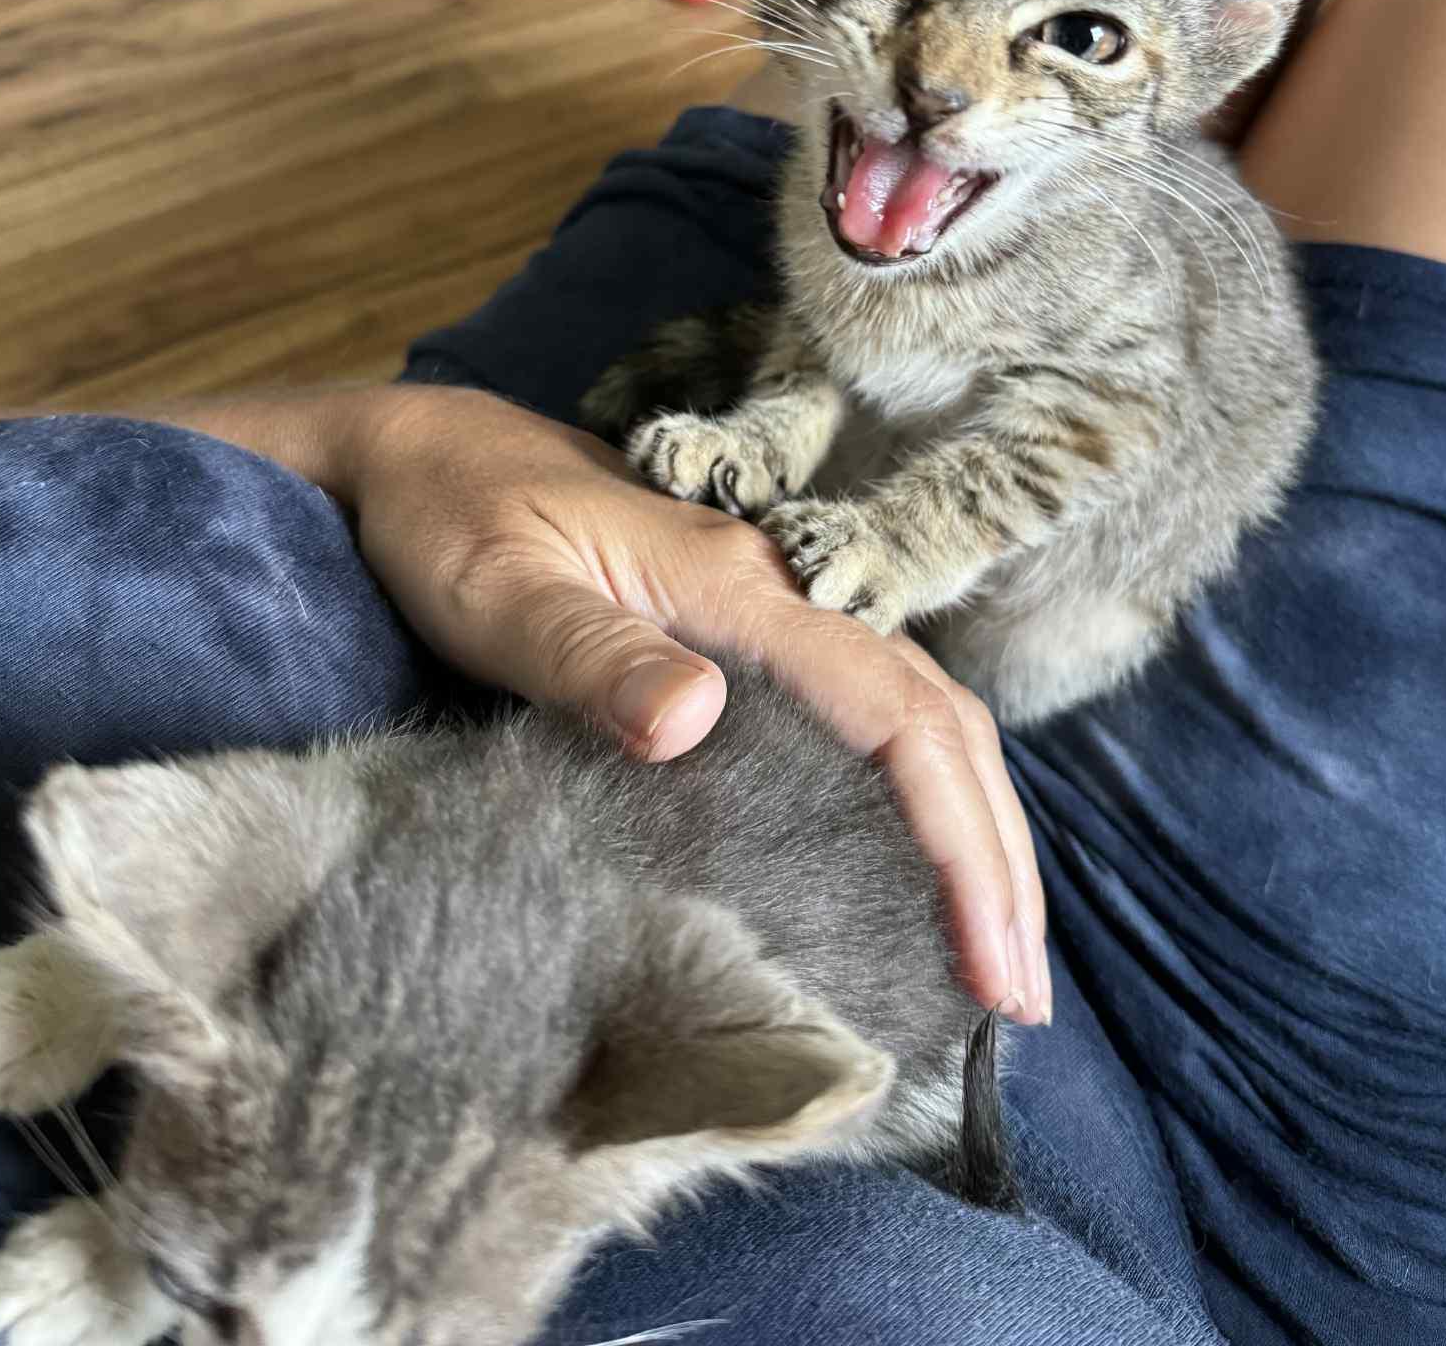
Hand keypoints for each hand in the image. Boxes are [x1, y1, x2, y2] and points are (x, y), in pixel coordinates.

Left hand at [137, 384, 1050, 1023]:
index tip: (988, 960)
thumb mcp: (499, 591)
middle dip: (998, 852)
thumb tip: (695, 720)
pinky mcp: (742, 630)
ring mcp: (766, 608)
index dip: (959, 837)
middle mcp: (778, 593)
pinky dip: (922, 790)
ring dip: (976, 823)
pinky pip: (871, 711)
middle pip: (938, 717)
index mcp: (738, 590)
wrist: (425, 449)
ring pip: (919, 711)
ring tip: (996, 946)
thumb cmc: (449, 519)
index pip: (895, 715)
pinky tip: (912, 855)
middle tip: (1020, 995)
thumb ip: (593, 655)